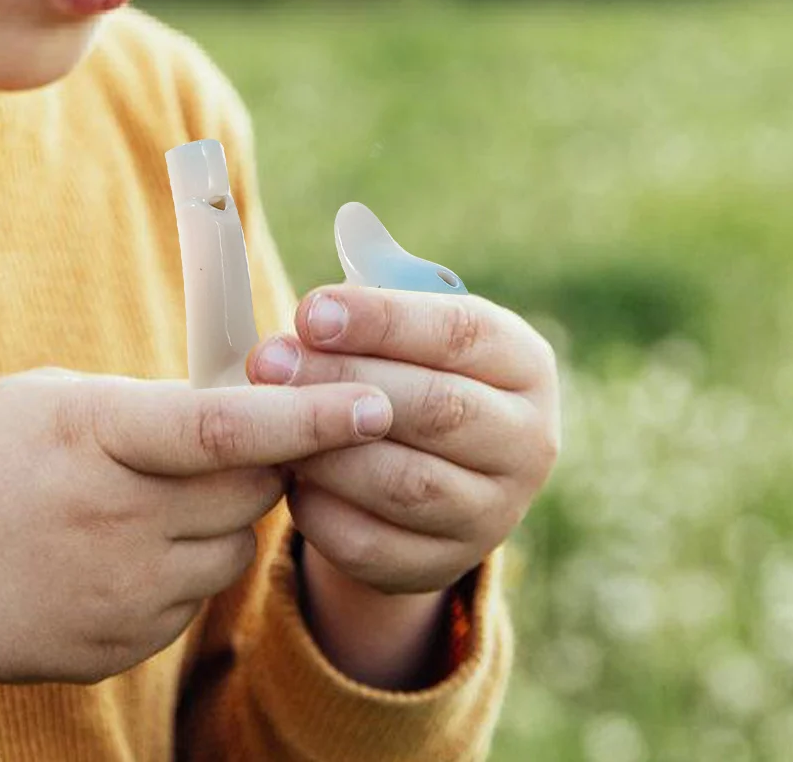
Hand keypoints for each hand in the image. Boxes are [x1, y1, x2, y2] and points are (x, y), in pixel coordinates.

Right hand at [0, 366, 393, 693]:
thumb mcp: (41, 401)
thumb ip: (135, 409)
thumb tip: (219, 416)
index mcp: (96, 437)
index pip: (227, 427)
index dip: (308, 415)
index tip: (373, 399)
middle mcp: (121, 520)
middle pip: (252, 488)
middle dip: (271, 455)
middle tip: (247, 426)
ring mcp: (124, 592)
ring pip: (232, 545)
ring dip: (224, 511)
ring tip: (156, 488)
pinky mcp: (124, 643)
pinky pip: (191, 594)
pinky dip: (182, 560)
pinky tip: (122, 540)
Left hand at [245, 287, 560, 595]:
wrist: (424, 467)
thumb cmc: (406, 365)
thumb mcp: (407, 317)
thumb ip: (380, 279)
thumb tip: (350, 227)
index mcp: (524, 363)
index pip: (461, 333)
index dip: (381, 321)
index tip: (307, 312)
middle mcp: (528, 442)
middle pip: (435, 409)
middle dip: (340, 381)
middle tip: (266, 362)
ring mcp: (493, 513)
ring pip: (405, 483)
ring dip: (325, 447)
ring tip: (264, 415)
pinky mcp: (443, 566)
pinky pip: (375, 545)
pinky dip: (321, 509)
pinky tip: (282, 471)